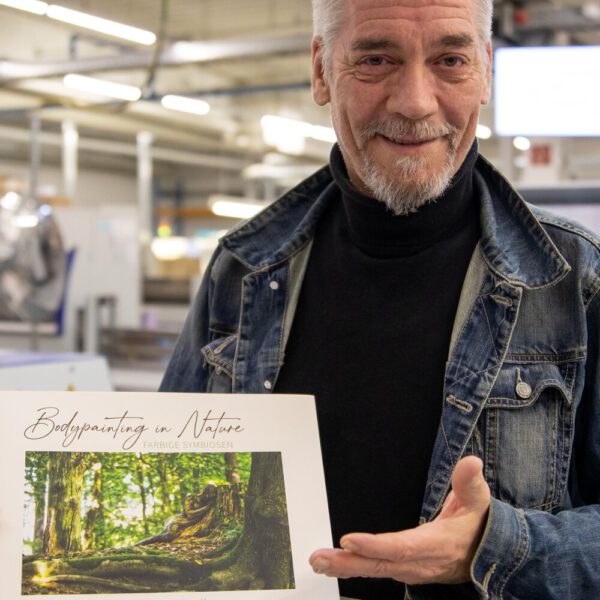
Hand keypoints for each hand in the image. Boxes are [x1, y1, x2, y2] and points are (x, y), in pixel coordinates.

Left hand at [309, 455, 489, 584]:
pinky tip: (335, 564)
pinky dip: (354, 567)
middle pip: (381, 564)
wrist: (488, 555)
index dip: (375, 546)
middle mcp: (421, 562)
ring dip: (346, 566)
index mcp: (437, 544)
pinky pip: (377, 570)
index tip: (349, 540)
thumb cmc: (477, 525)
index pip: (402, 547)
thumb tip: (471, 462)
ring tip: (319, 561)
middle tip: (319, 558)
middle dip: (349, 562)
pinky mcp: (405, 570)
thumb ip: (470, 482)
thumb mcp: (477, 500)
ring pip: (375, 570)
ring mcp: (412, 570)